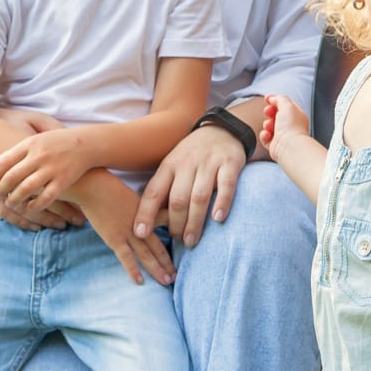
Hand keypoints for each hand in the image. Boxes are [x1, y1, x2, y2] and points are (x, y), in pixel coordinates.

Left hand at [0, 110, 75, 228]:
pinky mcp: (64, 180)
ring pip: (26, 189)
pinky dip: (35, 205)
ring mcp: (52, 168)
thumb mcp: (33, 142)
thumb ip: (12, 152)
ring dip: (15, 199)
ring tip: (12, 203)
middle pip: (12, 177)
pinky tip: (31, 207)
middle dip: (2, 189)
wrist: (86, 144)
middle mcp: (40, 156)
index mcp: (30, 145)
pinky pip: (46, 197)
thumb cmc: (55, 143)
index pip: (4, 162)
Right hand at [66, 176, 177, 286]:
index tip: (187, 245)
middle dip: (168, 261)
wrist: (94, 186)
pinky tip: (140, 281)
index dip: (179, 233)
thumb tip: (145, 210)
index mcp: (148, 210)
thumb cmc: (109, 186)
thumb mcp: (131, 193)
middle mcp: (142, 223)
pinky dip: (133, 270)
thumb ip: (141, 204)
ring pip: (147, 254)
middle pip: (159, 245)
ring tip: (167, 281)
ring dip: (158, 268)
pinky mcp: (114, 238)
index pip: (169, 223)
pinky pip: (126, 257)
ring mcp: (129, 232)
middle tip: (176, 275)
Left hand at [136, 121, 246, 248]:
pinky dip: (222, 203)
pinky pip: (226, 185)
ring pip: (199, 196)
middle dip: (175, 224)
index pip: (153, 192)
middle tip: (178, 241)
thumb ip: (163, 189)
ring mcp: (209, 163)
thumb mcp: (173, 166)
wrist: (222, 130)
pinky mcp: (230, 163)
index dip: (145, 213)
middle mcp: (187, 163)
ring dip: (195, 222)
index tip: (140, 233)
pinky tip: (218, 219)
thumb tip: (147, 221)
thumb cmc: (192, 156)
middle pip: (178, 199)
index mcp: (169, 165)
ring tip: (191, 240)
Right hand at [259, 94, 309, 154]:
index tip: (267, 98)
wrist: (289, 147)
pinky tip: (267, 135)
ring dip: (267, 124)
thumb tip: (273, 99)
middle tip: (268, 112)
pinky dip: (264, 135)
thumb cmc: (291, 128)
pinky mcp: (275, 145)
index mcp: (297, 115)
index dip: (275, 100)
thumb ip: (280, 99)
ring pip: (269, 125)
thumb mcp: (287, 105)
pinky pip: (265, 137)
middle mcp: (291, 125)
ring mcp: (283, 135)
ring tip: (269, 126)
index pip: (285, 104)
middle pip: (276, 114)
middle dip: (269, 112)